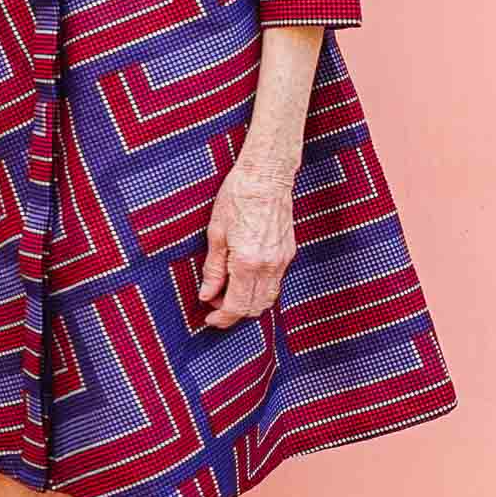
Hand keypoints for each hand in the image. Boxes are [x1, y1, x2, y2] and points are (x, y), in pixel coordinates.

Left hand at [197, 159, 297, 327]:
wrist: (266, 176)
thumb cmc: (237, 197)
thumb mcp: (216, 233)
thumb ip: (213, 269)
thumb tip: (207, 295)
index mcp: (247, 263)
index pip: (237, 306)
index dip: (222, 319)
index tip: (209, 320)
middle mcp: (269, 266)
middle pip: (255, 308)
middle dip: (234, 313)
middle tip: (215, 304)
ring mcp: (282, 261)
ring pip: (268, 298)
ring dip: (249, 303)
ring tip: (228, 291)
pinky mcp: (288, 253)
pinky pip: (275, 283)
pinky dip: (259, 289)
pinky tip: (243, 277)